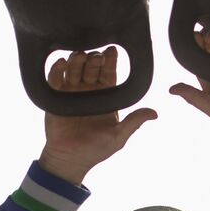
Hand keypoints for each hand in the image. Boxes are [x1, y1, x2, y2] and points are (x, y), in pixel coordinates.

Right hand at [38, 47, 156, 184]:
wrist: (70, 160)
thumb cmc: (96, 150)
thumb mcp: (118, 137)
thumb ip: (134, 122)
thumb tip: (155, 113)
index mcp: (106, 95)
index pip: (109, 72)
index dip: (111, 61)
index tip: (112, 51)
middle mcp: (89, 89)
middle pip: (91, 67)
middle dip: (94, 59)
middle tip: (96, 56)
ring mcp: (71, 91)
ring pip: (74, 68)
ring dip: (76, 60)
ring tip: (80, 56)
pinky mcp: (54, 96)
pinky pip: (55, 78)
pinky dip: (57, 69)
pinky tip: (61, 63)